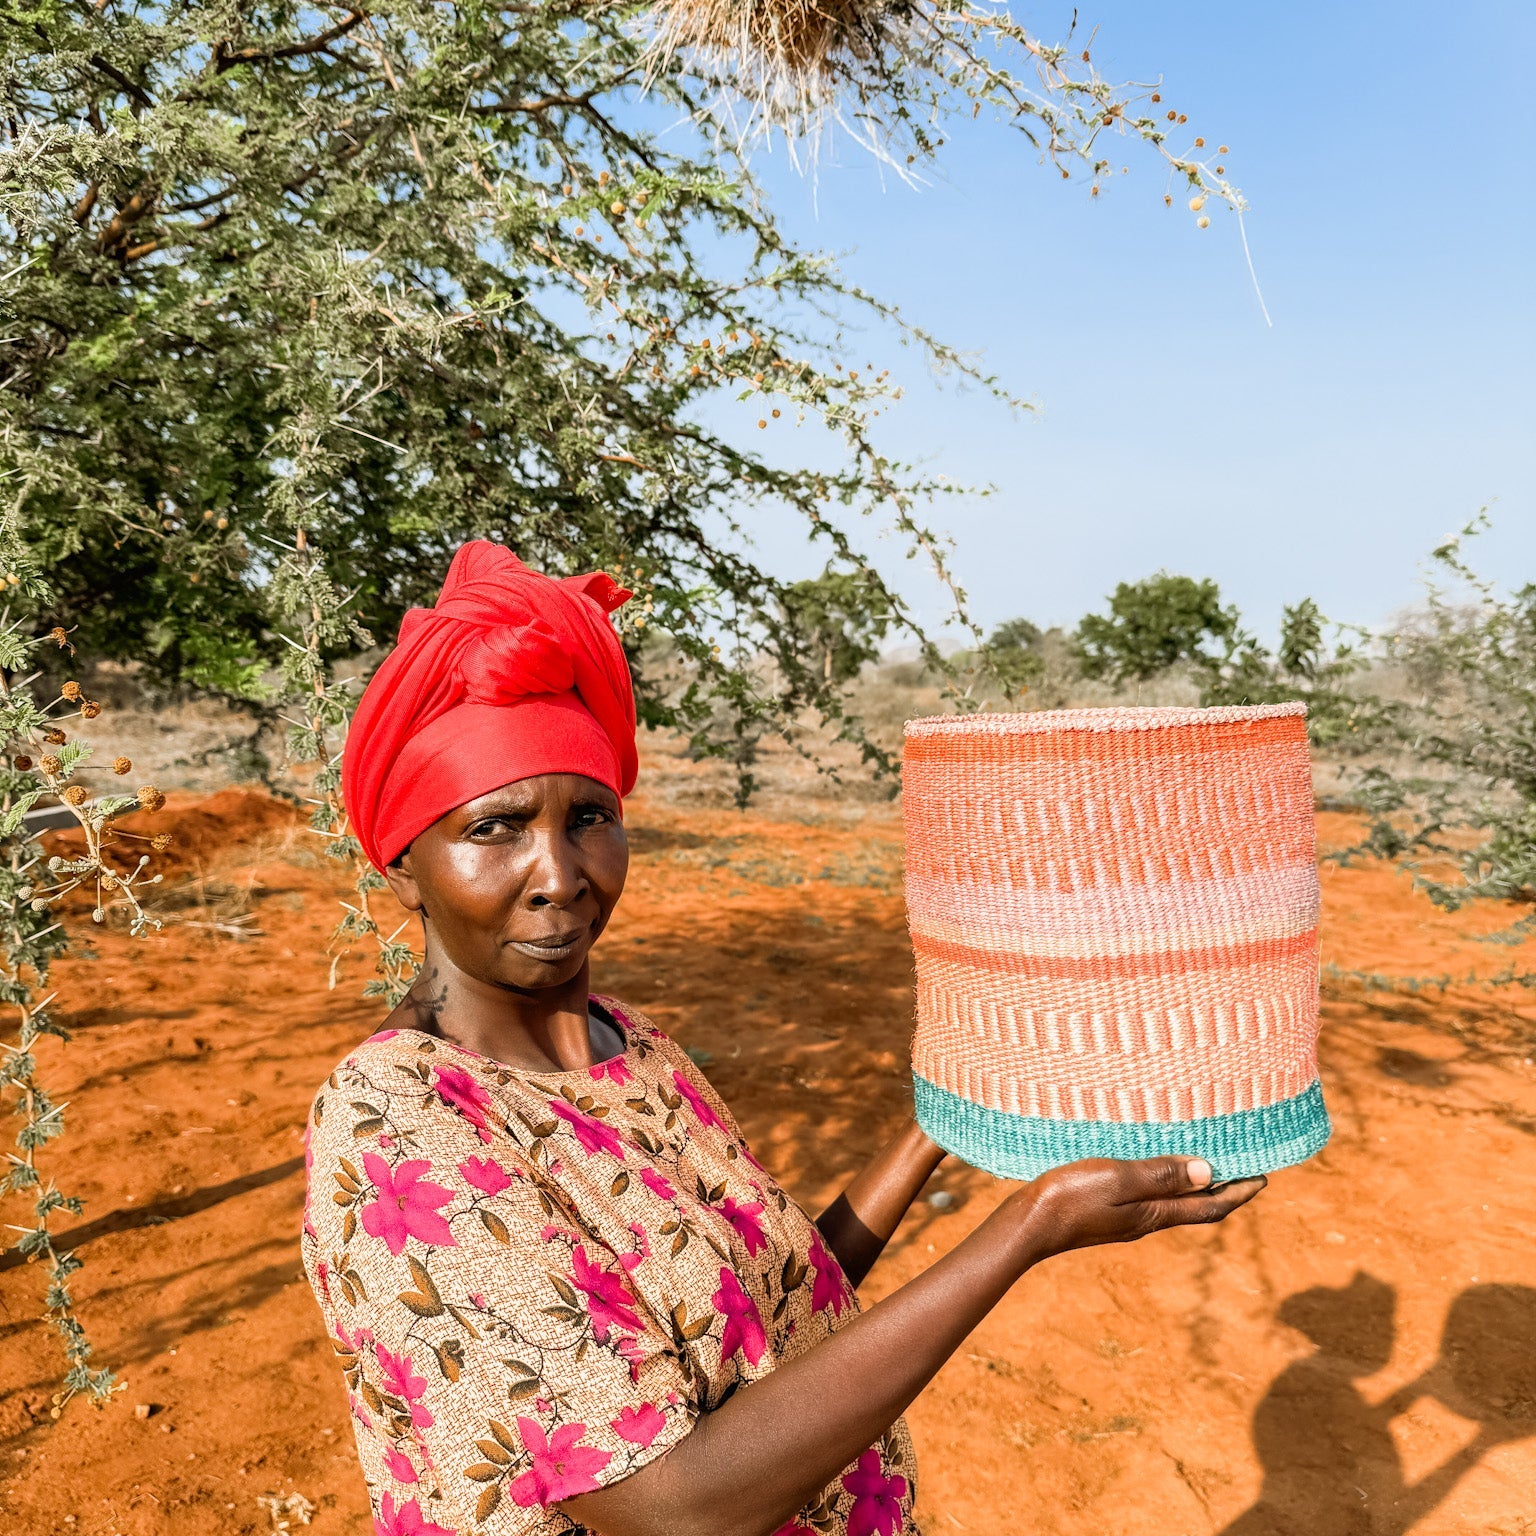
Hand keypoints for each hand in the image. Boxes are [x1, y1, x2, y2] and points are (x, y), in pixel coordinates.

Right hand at [1009, 1155, 1264, 1260]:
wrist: (1029, 1225)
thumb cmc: (1070, 1198)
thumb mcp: (1118, 1180)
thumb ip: (1160, 1175)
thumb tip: (1209, 1172)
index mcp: (1154, 1214)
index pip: (1209, 1207)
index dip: (1239, 1192)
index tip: (1264, 1176)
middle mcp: (1146, 1220)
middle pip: (1196, 1207)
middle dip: (1223, 1188)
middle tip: (1241, 1164)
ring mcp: (1126, 1218)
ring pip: (1174, 1202)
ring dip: (1195, 1185)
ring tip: (1204, 1160)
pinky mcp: (1108, 1212)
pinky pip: (1149, 1197)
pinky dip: (1166, 1182)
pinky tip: (1153, 1166)